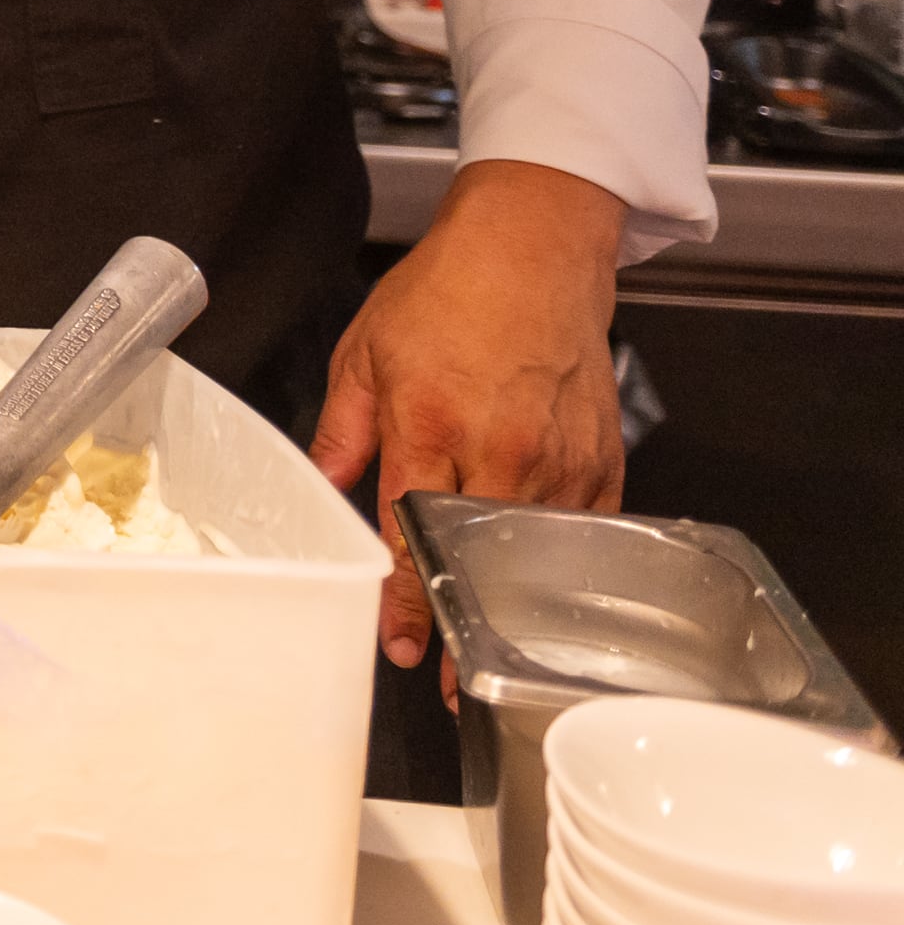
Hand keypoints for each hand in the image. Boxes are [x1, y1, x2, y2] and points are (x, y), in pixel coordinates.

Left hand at [311, 158, 628, 667]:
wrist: (533, 249)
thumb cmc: (448, 293)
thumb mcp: (364, 354)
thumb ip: (342, 432)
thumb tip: (322, 488)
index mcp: (432, 424)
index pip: (410, 532)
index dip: (403, 598)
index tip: (400, 643)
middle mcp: (502, 449)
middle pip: (478, 558)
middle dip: (460, 619)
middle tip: (446, 675)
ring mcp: (560, 458)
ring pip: (535, 553)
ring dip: (512, 599)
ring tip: (492, 642)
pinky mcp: (603, 458)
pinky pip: (583, 529)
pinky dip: (560, 559)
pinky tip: (542, 586)